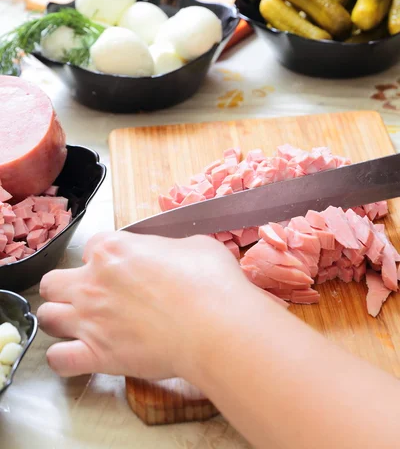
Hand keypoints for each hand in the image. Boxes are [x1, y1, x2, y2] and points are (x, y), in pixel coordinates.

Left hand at [38, 232, 247, 378]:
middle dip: (67, 287)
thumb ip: (168, 246)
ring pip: (47, 316)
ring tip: (79, 325)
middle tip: (90, 295)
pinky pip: (57, 359)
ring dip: (60, 319)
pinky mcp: (96, 354)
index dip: (102, 258)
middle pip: (53, 281)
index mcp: (112, 249)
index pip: (90, 247)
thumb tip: (170, 256)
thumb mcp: (194, 244)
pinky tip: (78, 355)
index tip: (116, 269)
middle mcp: (92, 281)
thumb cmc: (209, 281)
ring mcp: (89, 319)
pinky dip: (63, 359)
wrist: (215, 325)